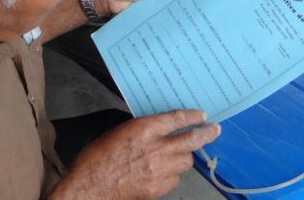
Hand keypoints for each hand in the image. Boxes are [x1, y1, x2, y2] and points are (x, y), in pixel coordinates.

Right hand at [51, 110, 219, 199]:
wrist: (89, 187)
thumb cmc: (97, 159)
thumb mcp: (119, 132)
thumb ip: (143, 129)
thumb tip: (159, 127)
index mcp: (144, 129)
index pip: (177, 119)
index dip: (192, 116)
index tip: (202, 115)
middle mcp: (156, 148)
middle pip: (191, 140)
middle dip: (206, 134)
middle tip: (214, 130)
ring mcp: (159, 170)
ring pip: (185, 161)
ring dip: (183, 157)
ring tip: (175, 156)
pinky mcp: (157, 187)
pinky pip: (175, 179)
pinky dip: (171, 176)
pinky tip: (161, 173)